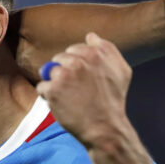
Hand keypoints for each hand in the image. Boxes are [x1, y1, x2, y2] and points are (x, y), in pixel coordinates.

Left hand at [36, 33, 132, 148]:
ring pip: (49, 72)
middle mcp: (79, 61)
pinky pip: (42, 87)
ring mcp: (64, 75)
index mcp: (96, 52)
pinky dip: (48, 95)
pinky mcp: (52, 90)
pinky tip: (61, 103)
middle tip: (76, 88)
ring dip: (55, 83)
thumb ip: (107, 50)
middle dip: (64, 71)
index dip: (76, 64)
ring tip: (68, 96)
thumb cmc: (114, 100)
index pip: (74, 49)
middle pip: (59, 59)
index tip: (83, 78)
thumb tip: (90, 36)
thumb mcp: (121, 71)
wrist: (105, 127)